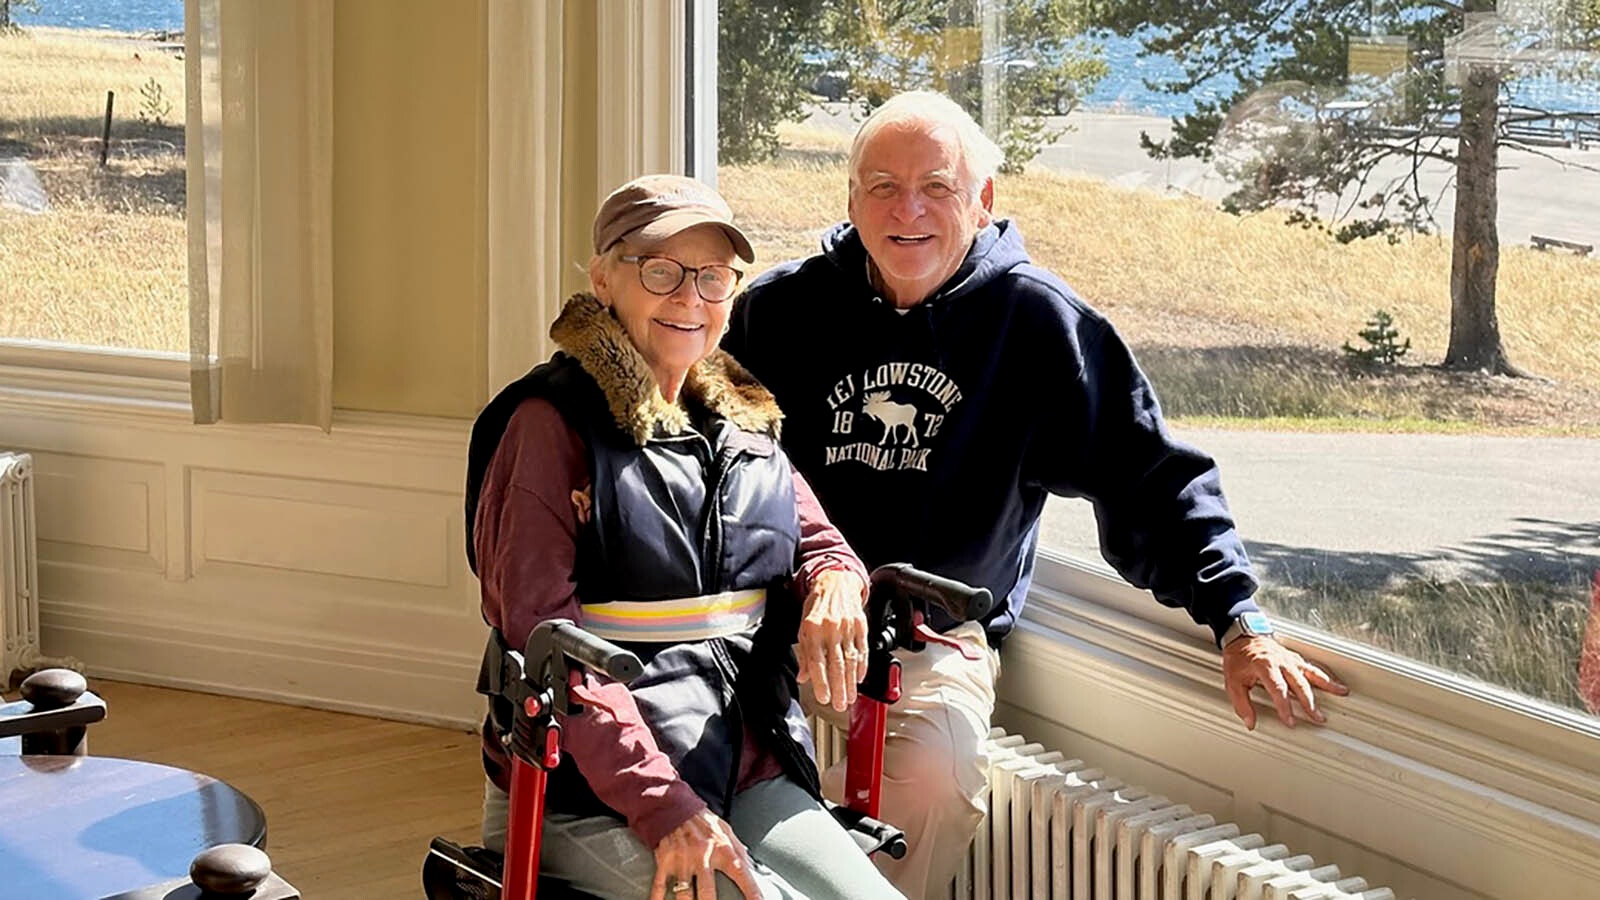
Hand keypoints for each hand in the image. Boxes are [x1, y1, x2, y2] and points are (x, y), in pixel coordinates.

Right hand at [650, 809, 761, 899]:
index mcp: (721, 849)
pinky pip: (660, 885)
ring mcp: (682, 861)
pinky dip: (657, 898)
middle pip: (707, 892)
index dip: (752, 891)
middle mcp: (702, 857)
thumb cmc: (702, 820)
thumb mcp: (726, 829)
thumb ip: (739, 849)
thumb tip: (753, 867)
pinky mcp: (665, 861)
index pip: (741, 873)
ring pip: (684, 894)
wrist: (673, 804)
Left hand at [796, 568, 869, 711]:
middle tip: (839, 704)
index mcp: (813, 628)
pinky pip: (862, 649)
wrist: (836, 581)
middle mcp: (831, 628)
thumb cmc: (817, 604)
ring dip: (851, 682)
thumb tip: (803, 677)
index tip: (823, 697)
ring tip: (850, 697)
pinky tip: (859, 679)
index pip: (817, 661)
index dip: (821, 682)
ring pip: (851, 660)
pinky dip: (862, 666)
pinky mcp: (861, 625)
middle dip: (839, 688)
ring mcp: (848, 627)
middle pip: (836, 664)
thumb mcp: (803, 626)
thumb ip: (804, 653)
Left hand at [1222, 636, 1348, 729]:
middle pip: (1298, 684)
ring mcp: (1289, 660)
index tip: (1290, 720)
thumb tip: (1250, 722)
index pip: (1278, 689)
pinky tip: (1335, 684)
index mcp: (1264, 666)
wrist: (1242, 637)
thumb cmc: (1238, 658)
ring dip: (1326, 686)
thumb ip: (1242, 704)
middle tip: (1317, 717)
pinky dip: (1325, 677)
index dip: (1285, 706)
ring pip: (1310, 674)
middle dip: (1309, 703)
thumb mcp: (1232, 682)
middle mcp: (1280, 662)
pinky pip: (1312, 668)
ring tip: (1341, 694)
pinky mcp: (1294, 659)